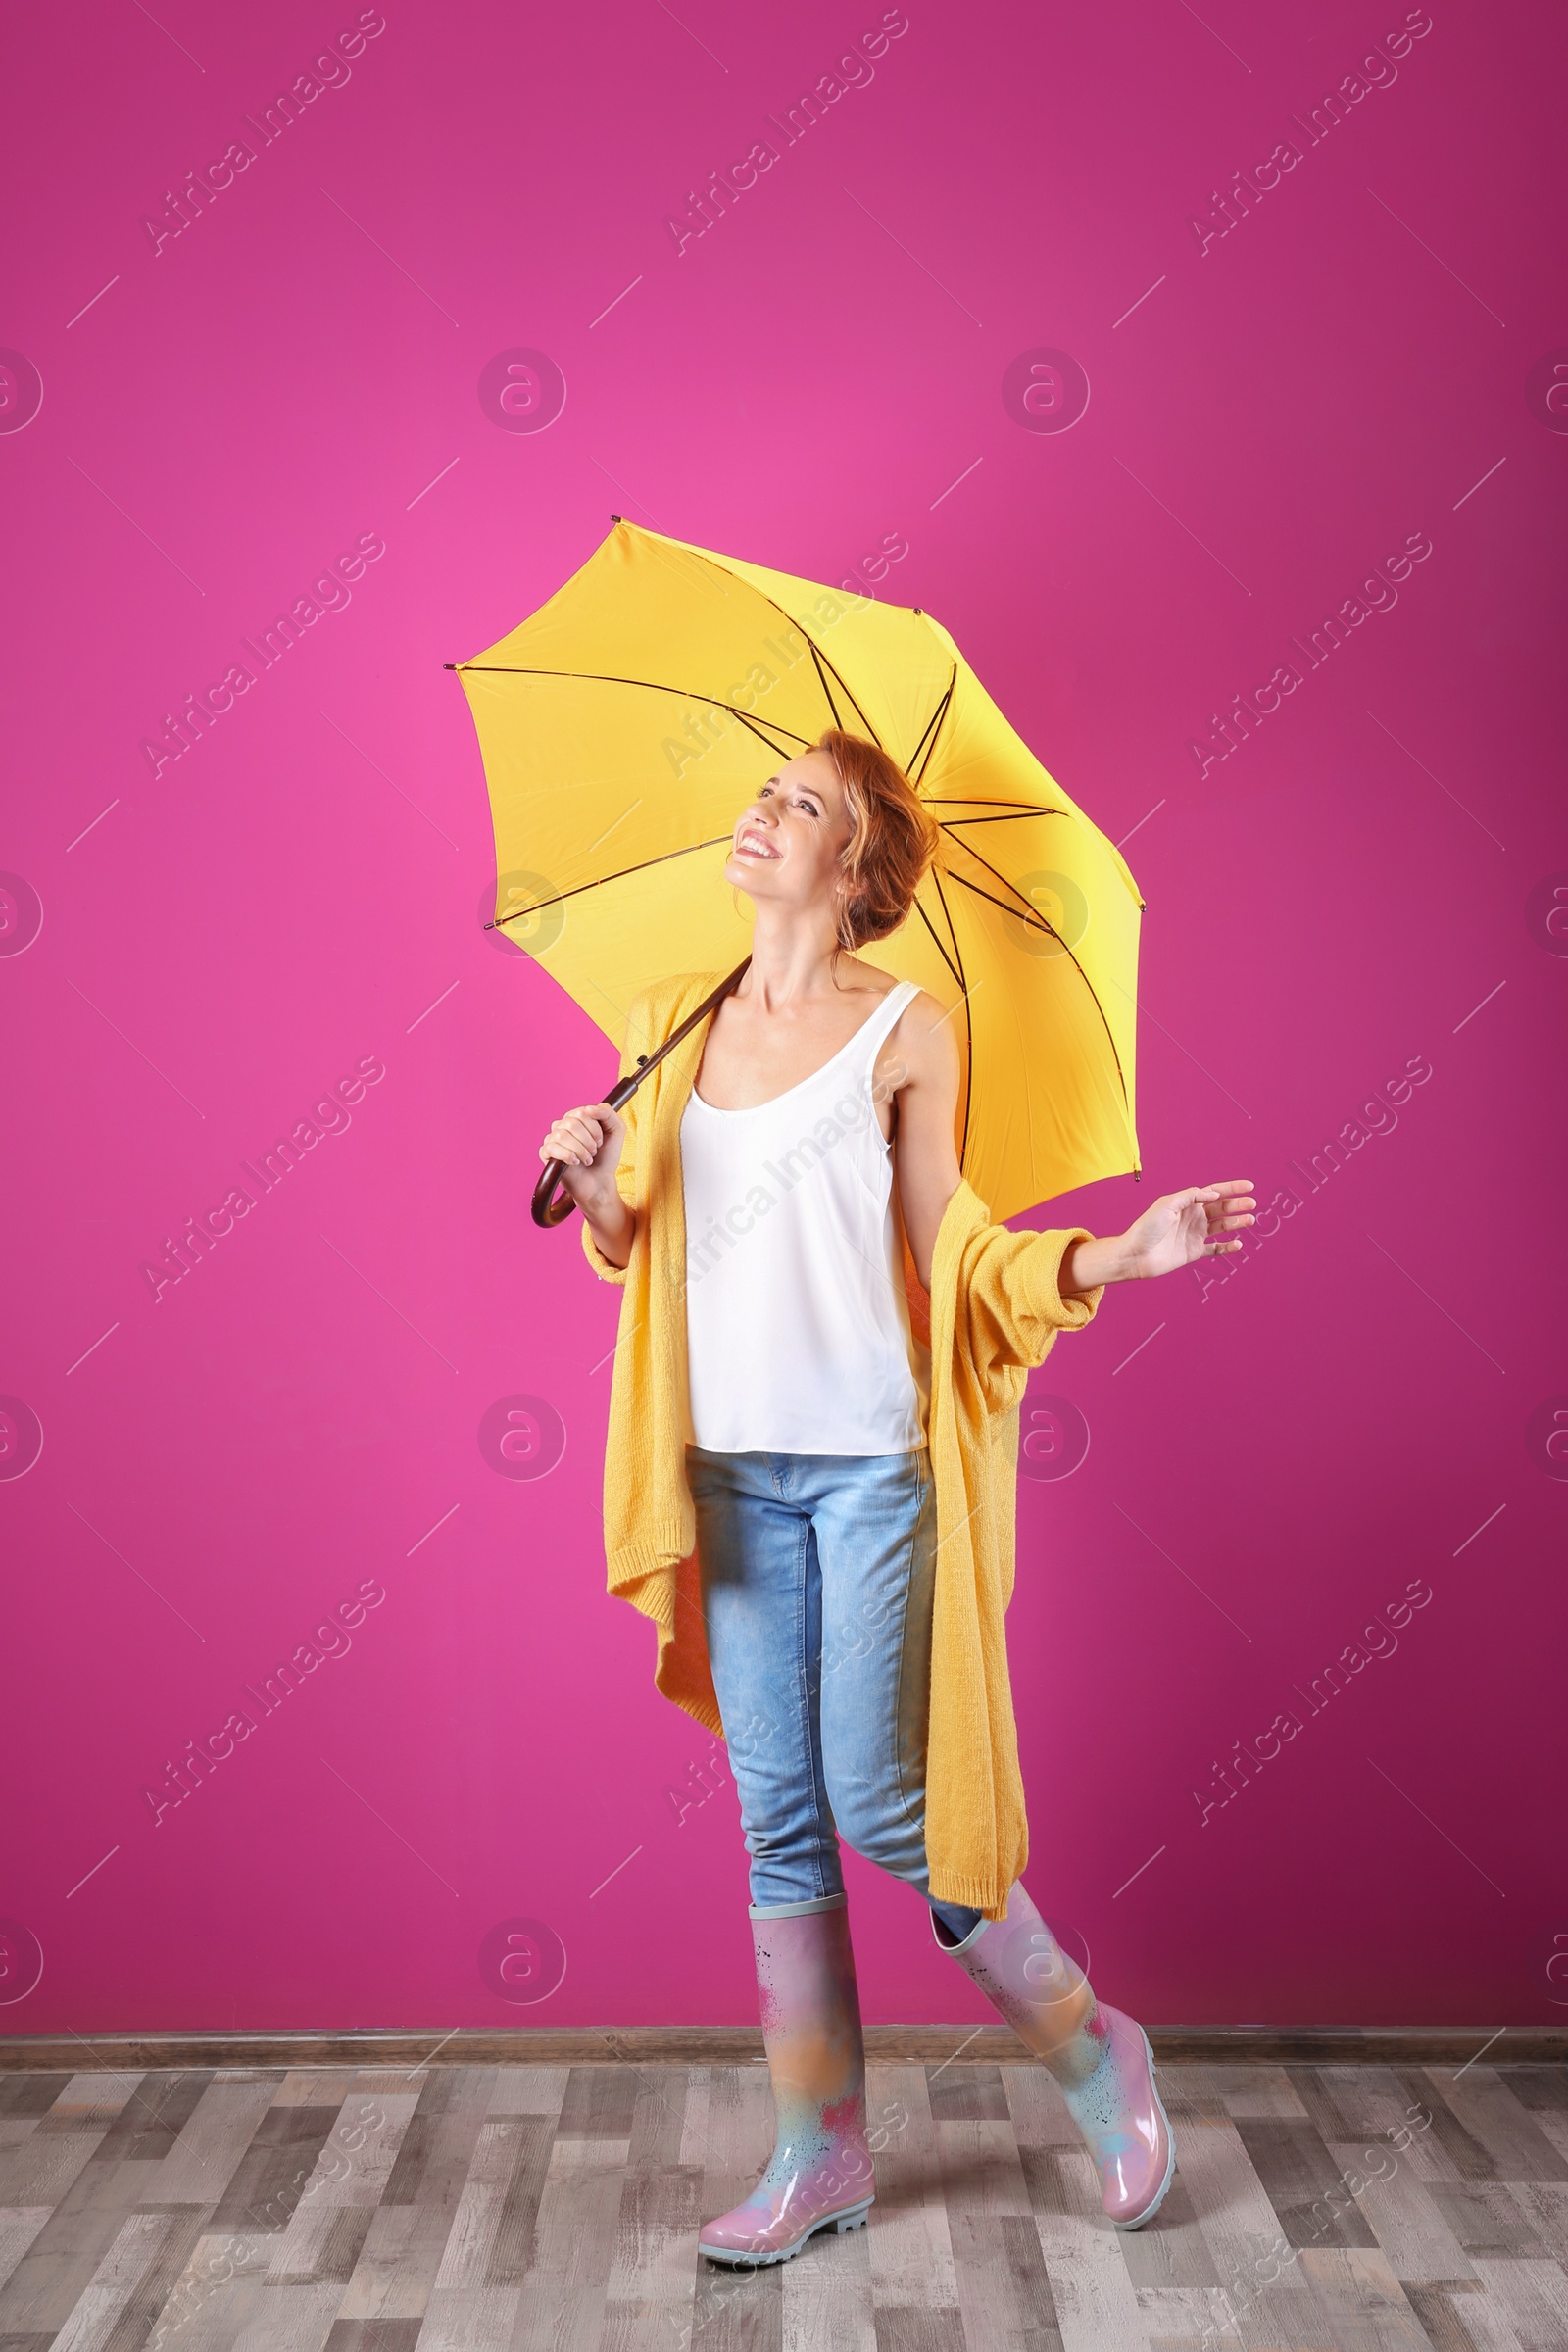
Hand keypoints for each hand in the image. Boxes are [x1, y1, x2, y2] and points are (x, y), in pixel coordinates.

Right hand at [538, 1100, 625, 1210]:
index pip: (582, 1112)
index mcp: (577, 1117)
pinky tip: (575, 1163)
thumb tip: (589, 1108)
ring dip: (580, 1150)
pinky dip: (568, 1156)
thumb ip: (608, 1113)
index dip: (595, 1129)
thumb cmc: (606, 1156)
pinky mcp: (546, 1153)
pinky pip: (551, 1148)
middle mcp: (563, 1125)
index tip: (601, 1141)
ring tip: (587, 1159)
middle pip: (572, 1124)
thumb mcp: (616, 1130)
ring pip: (562, 1135)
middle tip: (594, 1151)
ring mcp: (553, 1138)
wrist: (600, 1181)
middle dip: (588, 1141)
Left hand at [1120, 1180, 1255, 1279]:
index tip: (1249, 1186)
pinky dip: (1228, 1246)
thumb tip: (1214, 1193)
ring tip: (1250, 1220)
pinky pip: (1216, 1248)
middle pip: (1222, 1208)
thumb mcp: (1167, 1204)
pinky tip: (1238, 1243)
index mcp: (1187, 1203)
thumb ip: (1191, 1196)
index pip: (1214, 1192)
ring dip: (1237, 1223)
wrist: (1135, 1255)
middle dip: (1238, 1205)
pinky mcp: (1195, 1252)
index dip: (1232, 1188)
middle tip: (1252, 1204)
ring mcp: (1195, 1235)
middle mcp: (1193, 1217)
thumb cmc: (1146, 1227)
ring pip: (1222, 1227)